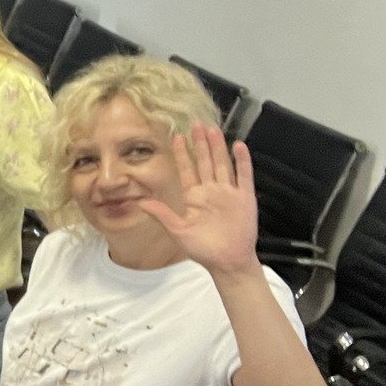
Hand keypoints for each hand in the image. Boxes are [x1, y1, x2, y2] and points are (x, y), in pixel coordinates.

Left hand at [138, 123, 260, 275]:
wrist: (227, 261)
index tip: (176, 137)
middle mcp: (211, 191)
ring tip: (213, 129)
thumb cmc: (203, 249)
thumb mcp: (178, 230)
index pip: (187, 170)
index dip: (182, 153)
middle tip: (196, 124)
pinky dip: (242, 161)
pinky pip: (244, 176)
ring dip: (218, 147)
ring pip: (222, 164)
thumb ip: (162, 213)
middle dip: (200, 143)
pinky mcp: (245, 198)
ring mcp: (228, 193)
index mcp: (194, 197)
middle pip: (205, 161)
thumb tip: (141, 202)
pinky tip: (239, 146)